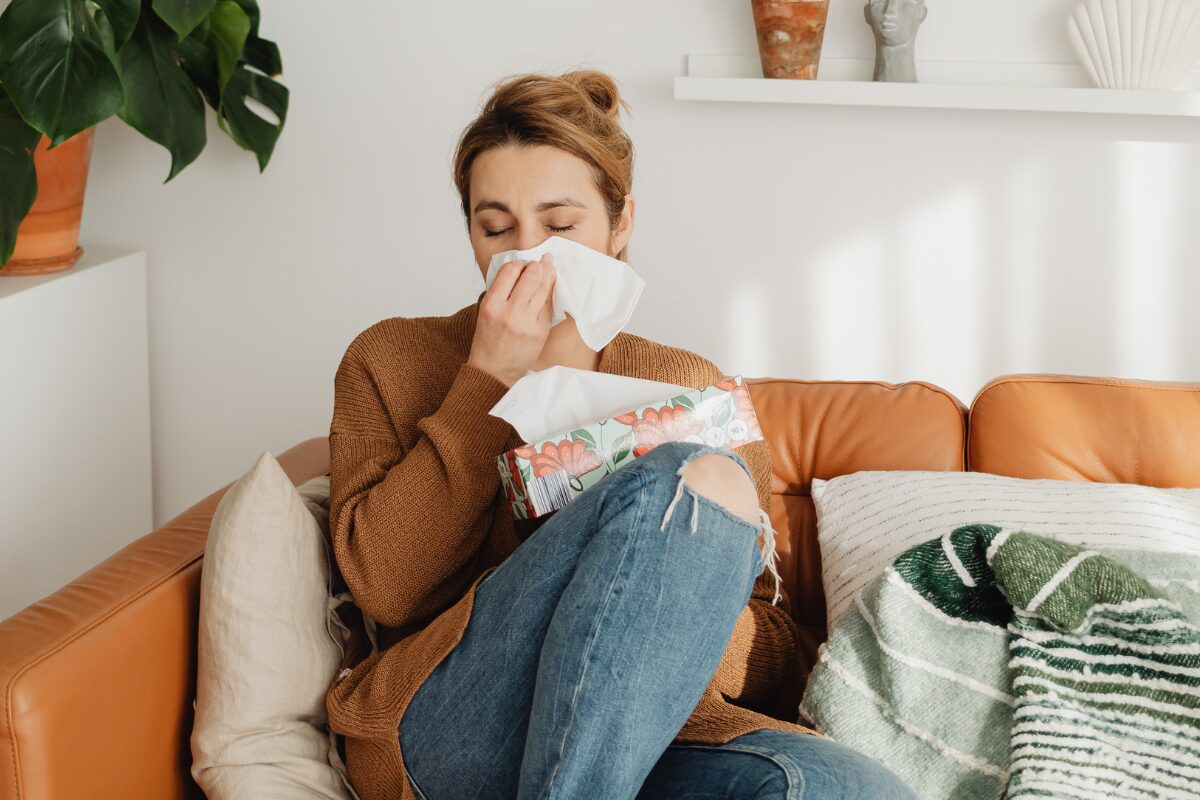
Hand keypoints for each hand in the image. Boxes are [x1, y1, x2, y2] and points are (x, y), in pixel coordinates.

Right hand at [467, 253, 555, 386]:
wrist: (493, 371)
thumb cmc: (488, 340)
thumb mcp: (485, 312)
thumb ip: (500, 291)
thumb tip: (519, 270)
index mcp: (491, 304)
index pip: (509, 271)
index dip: (519, 263)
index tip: (522, 263)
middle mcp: (509, 312)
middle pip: (531, 277)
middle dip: (538, 265)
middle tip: (541, 262)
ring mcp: (527, 323)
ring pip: (543, 289)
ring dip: (548, 274)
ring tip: (549, 266)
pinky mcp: (540, 331)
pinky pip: (548, 306)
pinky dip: (549, 293)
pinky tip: (550, 286)